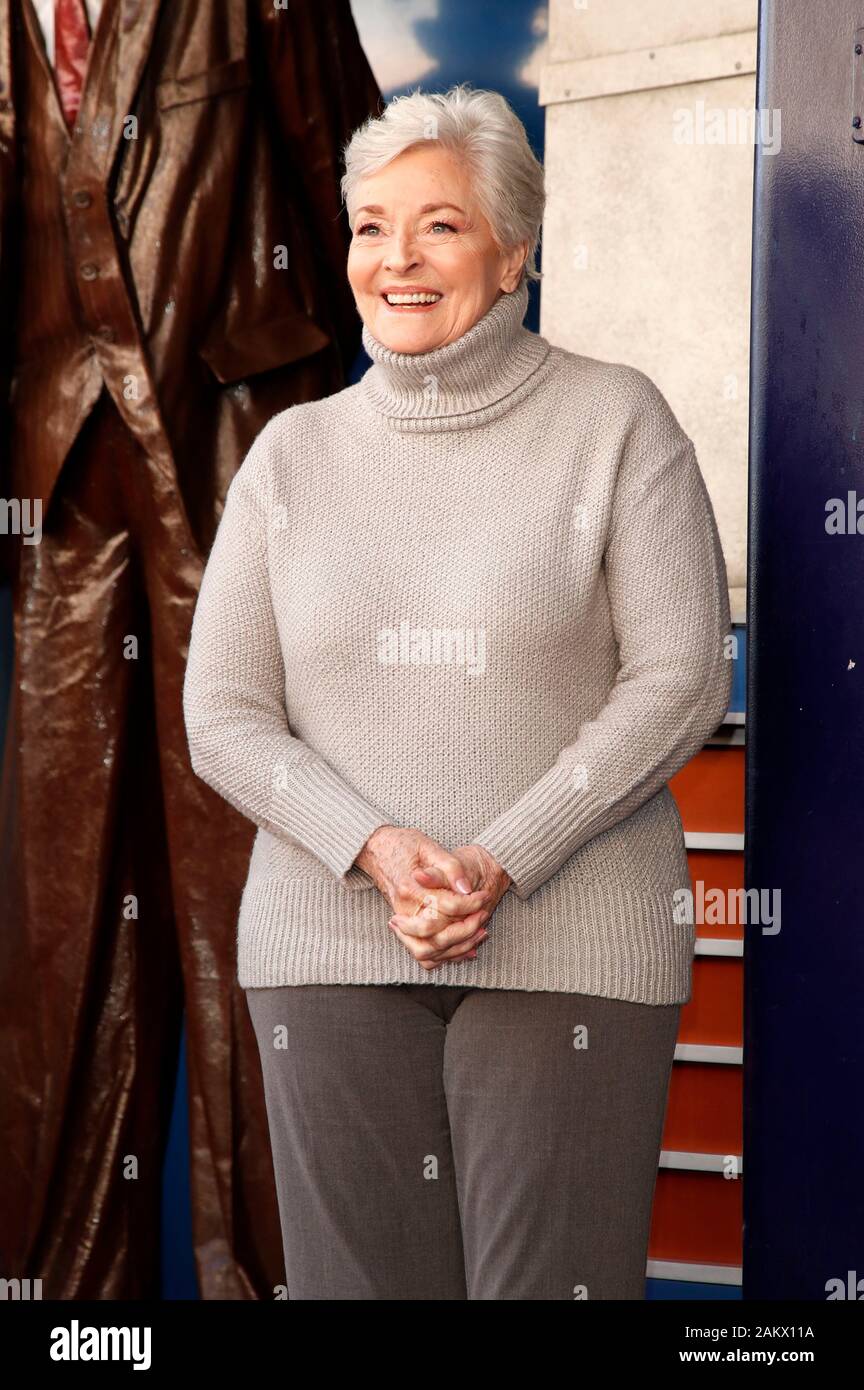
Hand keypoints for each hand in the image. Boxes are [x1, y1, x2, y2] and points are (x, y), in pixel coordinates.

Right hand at [355, 826, 493, 969]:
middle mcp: (404, 909)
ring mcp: (403, 921)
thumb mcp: (429, 846)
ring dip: (457, 948)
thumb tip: (466, 888)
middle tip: (484, 914)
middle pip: (437, 936)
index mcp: (410, 887)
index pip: (447, 906)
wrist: (378, 849)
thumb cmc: (404, 845)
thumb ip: (449, 867)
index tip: (484, 895)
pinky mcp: (404, 927)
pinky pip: (421, 952)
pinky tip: (464, 947)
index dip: (471, 903)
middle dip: (467, 930)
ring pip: (428, 951)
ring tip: (478, 932)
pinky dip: (443, 955)